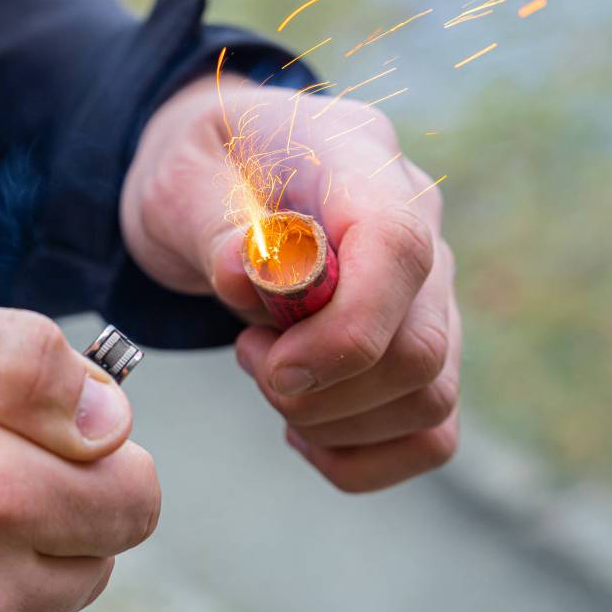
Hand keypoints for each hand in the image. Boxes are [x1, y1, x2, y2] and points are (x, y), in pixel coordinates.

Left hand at [121, 74, 459, 491]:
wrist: (212, 186)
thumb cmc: (199, 177)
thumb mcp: (180, 183)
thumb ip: (213, 227)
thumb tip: (247, 275)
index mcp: (358, 158)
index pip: (399, 248)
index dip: (344, 327)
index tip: (271, 362)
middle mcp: (419, 222)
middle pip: (420, 346)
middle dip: (322, 387)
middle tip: (250, 356)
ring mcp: (431, 288)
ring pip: (429, 398)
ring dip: (331, 419)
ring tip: (267, 370)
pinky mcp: (425, 344)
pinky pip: (428, 432)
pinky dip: (359, 453)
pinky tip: (301, 423)